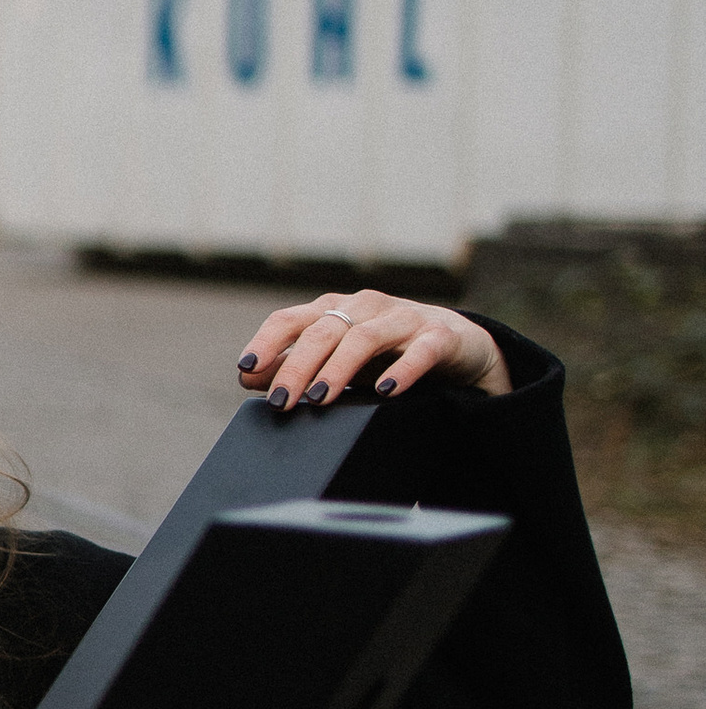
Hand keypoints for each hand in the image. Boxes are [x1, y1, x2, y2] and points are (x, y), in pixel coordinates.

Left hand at [238, 289, 511, 415]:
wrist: (461, 347)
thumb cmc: (389, 354)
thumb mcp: (339, 361)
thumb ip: (296, 366)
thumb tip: (248, 377)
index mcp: (336, 310)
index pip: (291, 320)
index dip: (267, 342)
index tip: (246, 370)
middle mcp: (366, 307)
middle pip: (323, 330)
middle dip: (298, 365)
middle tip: (281, 400)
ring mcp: (404, 318)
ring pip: (364, 337)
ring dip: (339, 368)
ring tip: (321, 398)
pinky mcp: (441, 335)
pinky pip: (421, 349)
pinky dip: (403, 368)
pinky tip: (386, 390)